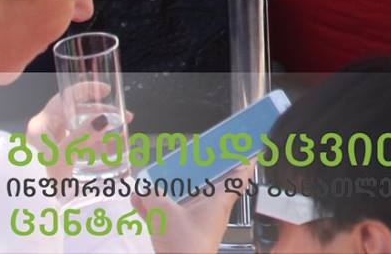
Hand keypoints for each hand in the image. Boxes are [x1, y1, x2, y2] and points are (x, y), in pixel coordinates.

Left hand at [27, 81, 131, 182]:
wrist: (24, 210)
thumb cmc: (36, 182)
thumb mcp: (61, 157)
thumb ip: (82, 137)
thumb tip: (104, 119)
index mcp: (41, 125)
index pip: (65, 97)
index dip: (86, 90)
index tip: (107, 90)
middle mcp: (46, 132)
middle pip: (77, 113)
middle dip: (102, 114)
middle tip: (124, 118)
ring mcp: (51, 145)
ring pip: (81, 130)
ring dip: (102, 131)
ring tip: (121, 138)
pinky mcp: (57, 158)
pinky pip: (80, 145)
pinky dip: (96, 146)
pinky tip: (110, 152)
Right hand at [134, 163, 251, 253]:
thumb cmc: (185, 246)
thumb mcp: (165, 213)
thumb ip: (152, 196)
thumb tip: (143, 189)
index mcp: (219, 200)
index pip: (239, 176)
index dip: (246, 160)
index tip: (251, 148)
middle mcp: (212, 210)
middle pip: (211, 184)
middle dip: (201, 170)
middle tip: (195, 156)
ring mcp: (197, 223)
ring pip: (186, 199)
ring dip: (170, 190)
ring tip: (153, 179)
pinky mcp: (182, 236)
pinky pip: (170, 215)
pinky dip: (157, 208)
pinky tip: (139, 201)